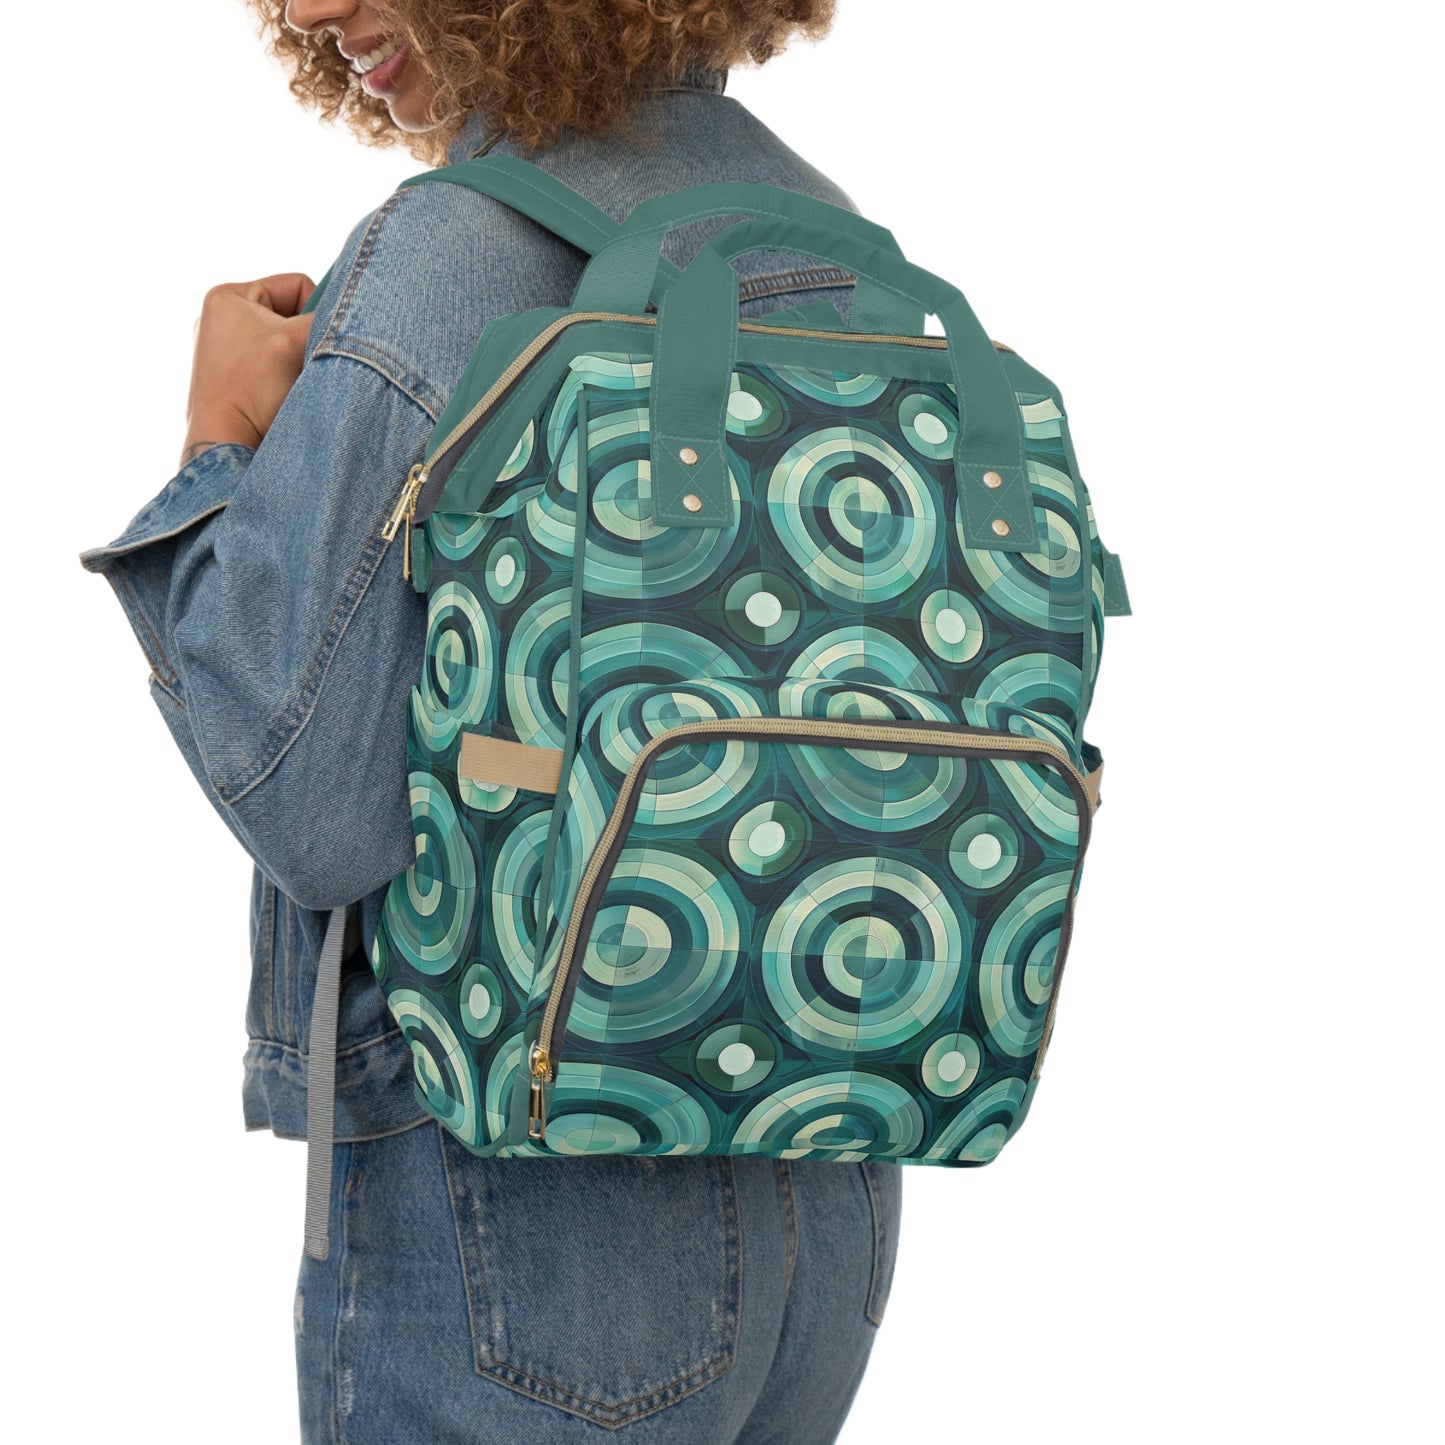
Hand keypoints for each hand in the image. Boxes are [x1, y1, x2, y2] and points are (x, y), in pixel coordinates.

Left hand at [180, 272, 315, 468]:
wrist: (227, 448)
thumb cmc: (252, 392)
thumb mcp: (296, 341)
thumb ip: (328, 318)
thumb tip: (359, 311)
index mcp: (228, 297)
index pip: (297, 284)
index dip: (317, 312)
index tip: (314, 343)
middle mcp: (222, 319)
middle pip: (293, 316)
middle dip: (306, 340)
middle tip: (303, 366)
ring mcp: (226, 351)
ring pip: (287, 344)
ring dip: (299, 362)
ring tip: (292, 385)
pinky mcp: (233, 379)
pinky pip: (276, 367)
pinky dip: (287, 379)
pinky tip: (283, 397)